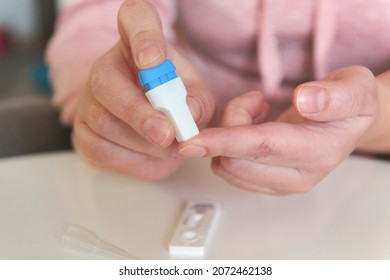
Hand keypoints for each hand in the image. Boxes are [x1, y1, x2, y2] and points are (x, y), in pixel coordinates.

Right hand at [73, 0, 213, 178]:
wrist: (153, 125)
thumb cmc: (174, 101)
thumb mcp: (194, 94)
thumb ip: (198, 100)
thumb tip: (190, 111)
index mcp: (137, 44)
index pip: (135, 20)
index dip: (143, 37)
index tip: (153, 58)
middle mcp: (105, 66)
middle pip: (106, 81)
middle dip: (139, 113)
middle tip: (167, 134)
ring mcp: (88, 100)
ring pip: (106, 123)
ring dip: (144, 143)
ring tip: (170, 147)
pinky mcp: (82, 132)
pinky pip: (102, 150)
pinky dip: (133, 160)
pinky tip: (151, 155)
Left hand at [177, 66, 376, 194]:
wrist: (347, 127)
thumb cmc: (348, 105)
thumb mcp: (355, 88)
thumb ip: (335, 95)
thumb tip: (306, 100)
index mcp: (316, 153)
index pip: (261, 147)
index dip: (224, 141)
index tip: (190, 142)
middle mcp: (295, 178)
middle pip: (233, 158)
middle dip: (230, 123)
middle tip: (255, 101)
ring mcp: (277, 185)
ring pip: (225, 165)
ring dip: (228, 134)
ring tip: (257, 114)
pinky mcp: (264, 184)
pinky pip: (227, 168)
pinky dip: (228, 145)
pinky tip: (252, 128)